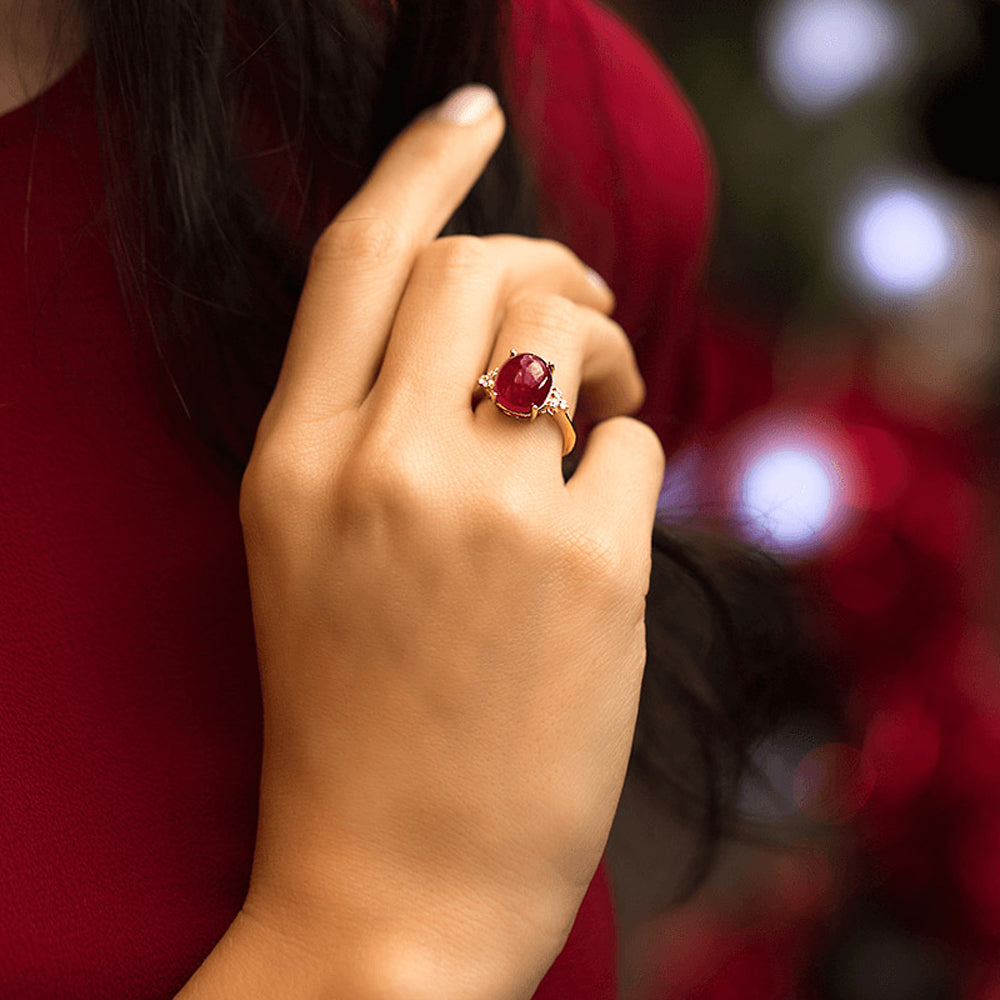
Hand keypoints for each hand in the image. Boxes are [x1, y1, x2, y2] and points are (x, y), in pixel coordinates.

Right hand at [237, 85, 664, 999]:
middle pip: (481, 265)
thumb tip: (492, 321)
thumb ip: (377, 424)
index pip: (360, 254)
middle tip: (583, 306)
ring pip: (570, 333)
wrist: (396, 878)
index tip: (474, 109)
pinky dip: (634, 455)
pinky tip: (607, 521)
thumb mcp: (317, 548)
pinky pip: (639, 443)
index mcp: (292, 459)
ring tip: (603, 410)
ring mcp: (486, 513)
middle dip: (547, 261)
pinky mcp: (589, 568)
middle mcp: (379, 465)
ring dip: (606, 350)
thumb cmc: (357, 712)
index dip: (423, 160)